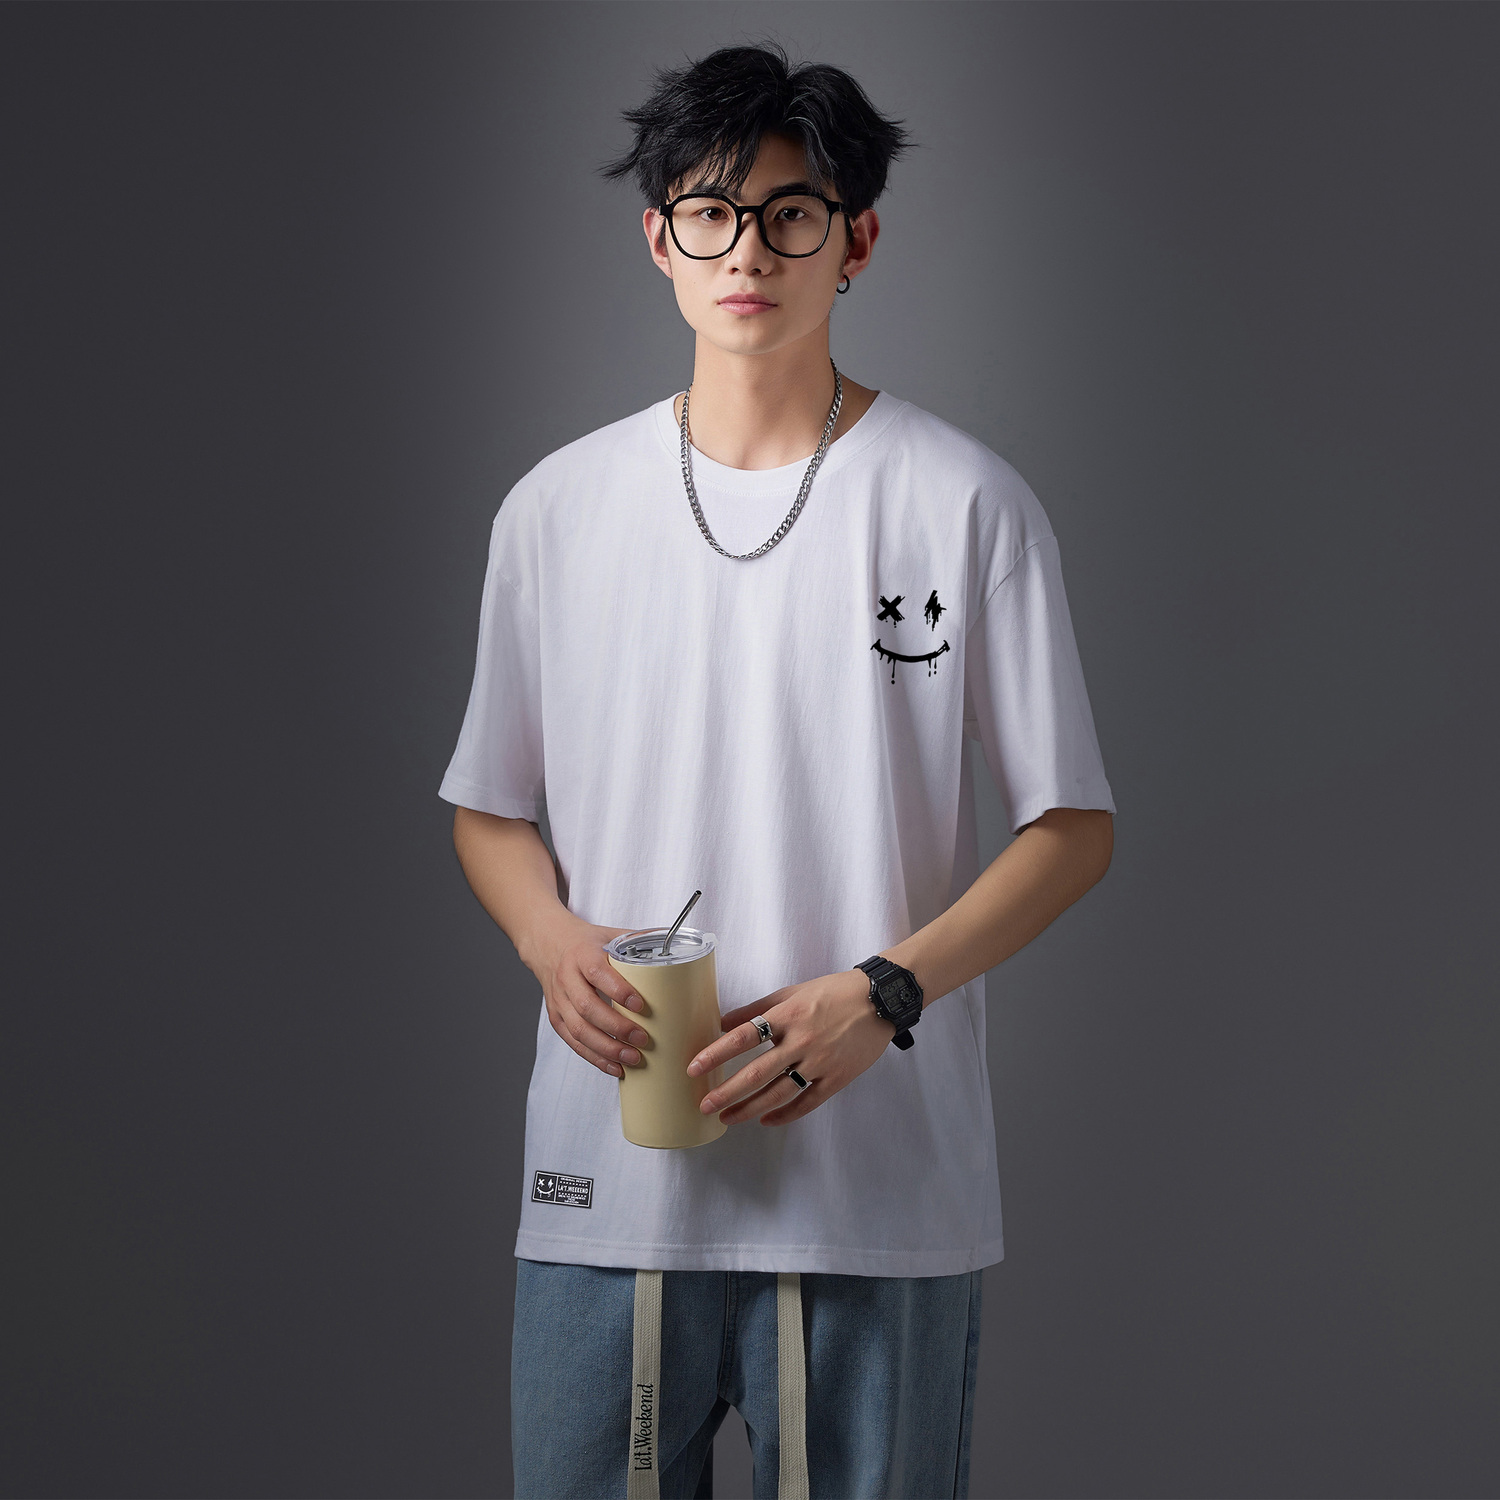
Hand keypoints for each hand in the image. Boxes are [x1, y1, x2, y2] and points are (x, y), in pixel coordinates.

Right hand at [528, 916, 651, 1077]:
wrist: (548, 943)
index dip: (619, 991)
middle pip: (588, 1008)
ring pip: (579, 1030)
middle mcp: (567, 978)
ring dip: (607, 1049)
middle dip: (617, 1028)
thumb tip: (676, 948)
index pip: (598, 974)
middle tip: (643, 1039)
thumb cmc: (584, 942)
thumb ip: (639, 943)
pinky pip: (573, 1042)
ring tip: (632, 1058)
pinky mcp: (556, 1018)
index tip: (641, 1005)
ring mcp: (559, 1000)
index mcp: (582, 955)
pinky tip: (614, 1066)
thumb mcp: (609, 935)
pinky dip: (594, 1057)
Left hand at [686, 968, 896, 1126]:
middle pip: (756, 1073)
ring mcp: (820, 1063)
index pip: (743, 1037)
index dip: (716, 1053)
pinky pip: (807, 1102)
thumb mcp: (792, 993)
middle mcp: (801, 1041)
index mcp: (787, 1016)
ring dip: (749, 1108)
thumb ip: (757, 1007)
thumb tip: (724, 1022)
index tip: (694, 1067)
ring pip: (778, 1093)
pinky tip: (766, 1120)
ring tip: (728, 1118)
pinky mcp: (837, 1078)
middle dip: (727, 1092)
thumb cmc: (834, 992)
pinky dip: (785, 1115)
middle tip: (705, 1105)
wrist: (879, 1001)